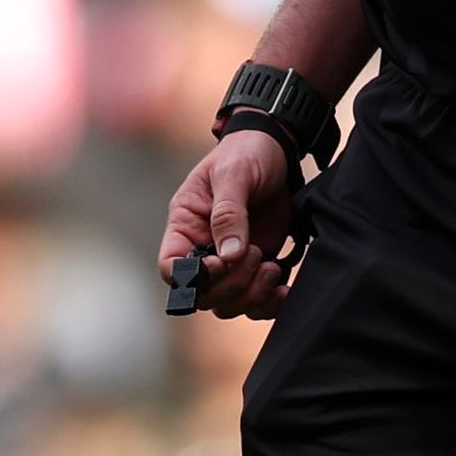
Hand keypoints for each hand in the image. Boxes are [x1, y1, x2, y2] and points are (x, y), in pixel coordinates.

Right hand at [159, 126, 308, 318]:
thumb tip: (229, 255)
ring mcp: (231, 261)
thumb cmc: (246, 154)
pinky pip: (257, 302)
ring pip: (229, 304)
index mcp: (185, 225)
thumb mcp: (233, 175)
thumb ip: (228, 214)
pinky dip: (270, 303)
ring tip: (271, 266)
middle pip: (203, 294)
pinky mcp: (257, 266)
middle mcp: (203, 248)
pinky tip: (284, 288)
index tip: (221, 262)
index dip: (193, 277)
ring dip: (252, 295)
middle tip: (256, 253)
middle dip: (232, 285)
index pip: (171, 268)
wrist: (277, 150)